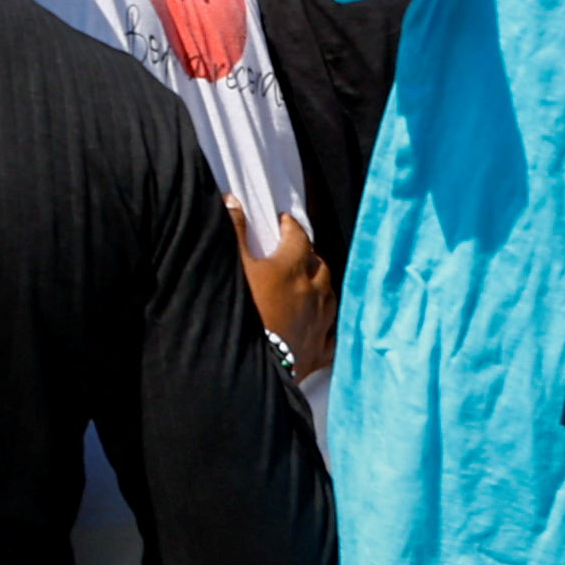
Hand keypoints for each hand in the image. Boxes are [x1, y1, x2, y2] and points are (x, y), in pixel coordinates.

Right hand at [240, 201, 340, 376]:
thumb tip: (232, 201)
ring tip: (309, 283)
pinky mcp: (318, 349)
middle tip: (294, 254)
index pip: (298, 237)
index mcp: (292, 267)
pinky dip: (329, 326)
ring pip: (329, 295)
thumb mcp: (233, 266)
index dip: (290, 227)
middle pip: (318, 265)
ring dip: (320, 285)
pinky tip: (325, 325)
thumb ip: (234, 231)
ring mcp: (320, 321)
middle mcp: (313, 291)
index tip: (283, 222)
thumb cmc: (241, 311)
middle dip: (308, 255)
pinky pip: (332, 335)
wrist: (253, 364)